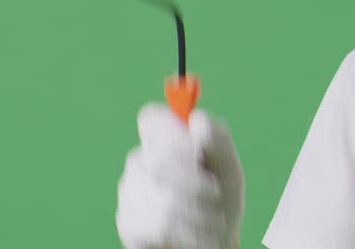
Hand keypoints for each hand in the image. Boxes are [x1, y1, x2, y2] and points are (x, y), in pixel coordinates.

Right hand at [116, 103, 244, 248]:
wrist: (213, 240)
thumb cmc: (221, 196)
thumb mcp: (227, 165)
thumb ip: (216, 138)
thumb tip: (196, 119)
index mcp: (164, 138)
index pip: (152, 119)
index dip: (175, 136)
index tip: (200, 154)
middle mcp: (141, 159)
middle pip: (161, 160)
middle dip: (197, 183)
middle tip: (216, 194)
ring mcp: (129, 191)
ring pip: (166, 198)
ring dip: (200, 213)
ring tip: (213, 221)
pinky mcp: (127, 221)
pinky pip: (161, 225)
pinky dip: (191, 233)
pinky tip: (196, 235)